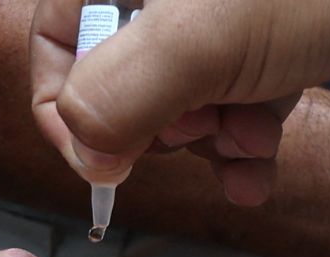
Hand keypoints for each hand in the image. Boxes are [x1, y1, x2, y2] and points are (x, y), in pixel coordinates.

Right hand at [29, 0, 329, 190]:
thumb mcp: (192, 41)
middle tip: (200, 125)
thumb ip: (113, 99)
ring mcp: (224, 10)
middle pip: (119, 74)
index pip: (55, 34)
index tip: (102, 158)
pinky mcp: (274, 38)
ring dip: (210, 139)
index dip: (67, 105)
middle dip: (161, 124)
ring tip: (247, 138)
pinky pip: (234, 102)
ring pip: (182, 98)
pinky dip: (244, 142)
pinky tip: (259, 167)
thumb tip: (86, 157)